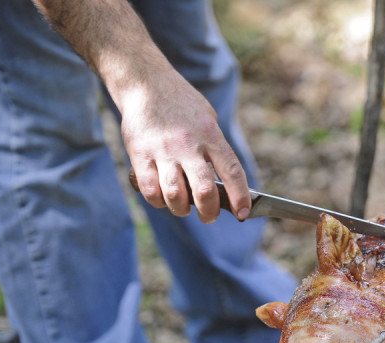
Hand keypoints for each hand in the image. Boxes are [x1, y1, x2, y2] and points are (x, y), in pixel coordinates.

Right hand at [120, 73, 250, 222]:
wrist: (145, 82)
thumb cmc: (182, 105)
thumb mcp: (208, 119)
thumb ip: (216, 149)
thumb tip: (227, 185)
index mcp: (210, 135)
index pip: (232, 171)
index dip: (240, 196)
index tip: (244, 212)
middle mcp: (188, 144)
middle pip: (204, 190)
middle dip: (209, 212)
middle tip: (209, 217)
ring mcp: (162, 151)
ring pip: (175, 195)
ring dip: (182, 209)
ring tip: (184, 208)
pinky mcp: (139, 155)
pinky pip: (150, 190)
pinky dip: (159, 201)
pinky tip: (163, 197)